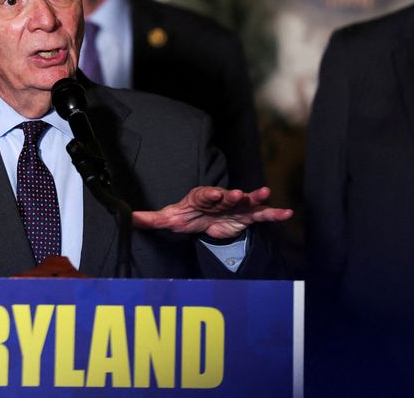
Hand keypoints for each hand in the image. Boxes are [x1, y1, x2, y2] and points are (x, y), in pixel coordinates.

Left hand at [132, 186, 292, 238]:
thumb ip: (149, 219)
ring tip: (264, 194)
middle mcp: (220, 199)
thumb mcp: (167, 218)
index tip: (213, 193)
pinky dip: (274, 213)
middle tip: (238, 194)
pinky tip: (287, 213)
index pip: (204, 195)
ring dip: (255, 198)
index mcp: (201, 197)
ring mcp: (235, 207)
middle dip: (232, 195)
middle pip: (227, 196)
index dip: (209, 194)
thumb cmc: (186, 216)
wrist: (203, 220)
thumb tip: (127, 218)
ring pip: (246, 201)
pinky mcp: (246, 217)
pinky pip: (262, 215)